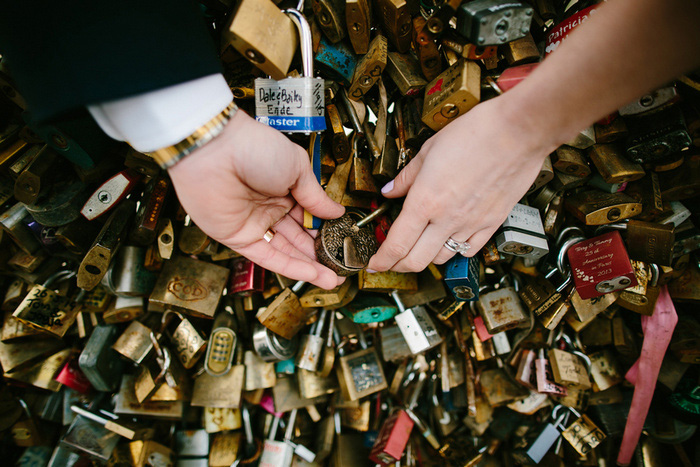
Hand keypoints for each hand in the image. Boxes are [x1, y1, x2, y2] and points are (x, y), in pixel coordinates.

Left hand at [168, 110, 344, 288]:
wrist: (215, 150)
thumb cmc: (253, 147)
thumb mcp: (297, 167)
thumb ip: (316, 196)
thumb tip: (336, 212)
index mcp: (285, 187)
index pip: (310, 216)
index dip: (327, 231)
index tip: (343, 243)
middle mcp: (270, 207)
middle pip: (299, 237)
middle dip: (321, 254)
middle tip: (342, 267)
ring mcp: (254, 224)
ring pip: (287, 251)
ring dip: (310, 267)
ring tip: (333, 279)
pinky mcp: (239, 238)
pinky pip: (268, 257)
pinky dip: (291, 267)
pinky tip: (312, 274)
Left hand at [367, 95, 559, 272]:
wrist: (518, 131)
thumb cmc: (476, 133)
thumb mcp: (428, 150)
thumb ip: (407, 176)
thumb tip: (390, 191)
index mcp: (426, 200)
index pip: (396, 244)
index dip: (381, 260)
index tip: (373, 263)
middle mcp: (447, 219)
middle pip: (415, 261)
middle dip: (398, 265)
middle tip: (390, 261)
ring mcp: (471, 224)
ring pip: (441, 258)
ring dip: (425, 258)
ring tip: (418, 247)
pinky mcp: (492, 224)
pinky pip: (469, 250)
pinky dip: (455, 252)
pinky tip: (449, 241)